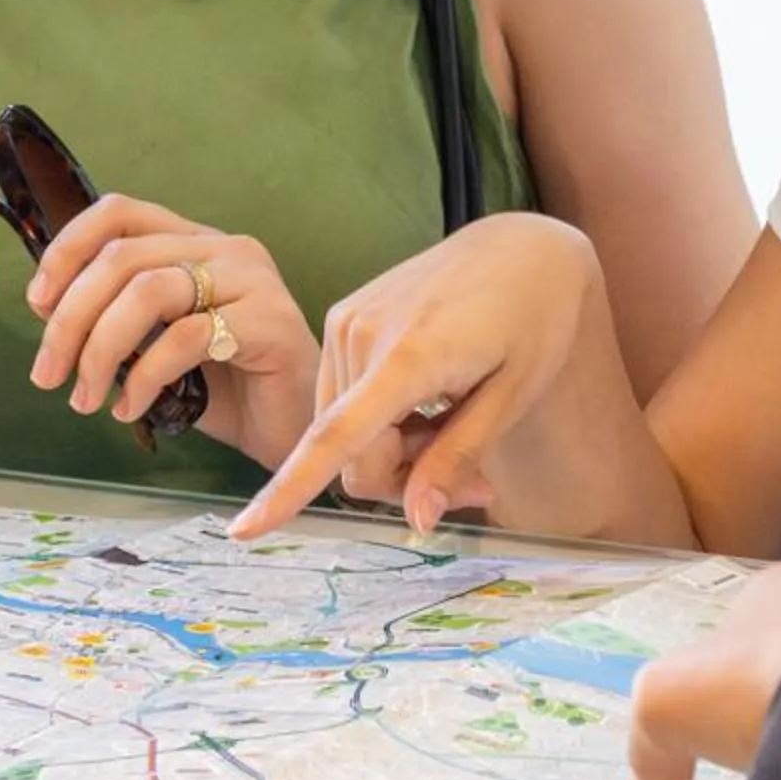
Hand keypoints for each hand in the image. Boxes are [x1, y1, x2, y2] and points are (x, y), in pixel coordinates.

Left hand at [28, 195, 321, 465]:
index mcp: (196, 243)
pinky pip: (185, 336)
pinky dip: (144, 377)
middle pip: (122, 255)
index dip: (68, 248)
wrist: (295, 431)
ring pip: (148, 290)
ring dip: (100, 348)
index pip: (120, 212)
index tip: (37, 303)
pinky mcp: (271, 321)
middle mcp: (225, 248)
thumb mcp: (160, 344)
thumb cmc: (229, 389)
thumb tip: (50, 311)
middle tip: (47, 374)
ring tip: (85, 397)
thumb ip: (121, 318)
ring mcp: (253, 280)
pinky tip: (131, 409)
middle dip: (69, 317)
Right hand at [231, 213, 602, 539]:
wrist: (525, 248)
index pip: (335, 438)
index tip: (244, 531)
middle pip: (351, 453)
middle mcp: (360, 334)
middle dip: (402, 477)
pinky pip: (345, 396)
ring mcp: (346, 320)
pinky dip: (380, 417)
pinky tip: (429, 397)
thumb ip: (455, 458)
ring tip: (453, 418)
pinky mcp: (344, 315)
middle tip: (474, 477)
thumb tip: (416, 521)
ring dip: (392, 447)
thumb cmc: (535, 320)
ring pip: (344, 431)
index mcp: (406, 356)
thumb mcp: (512, 397)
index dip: (290, 491)